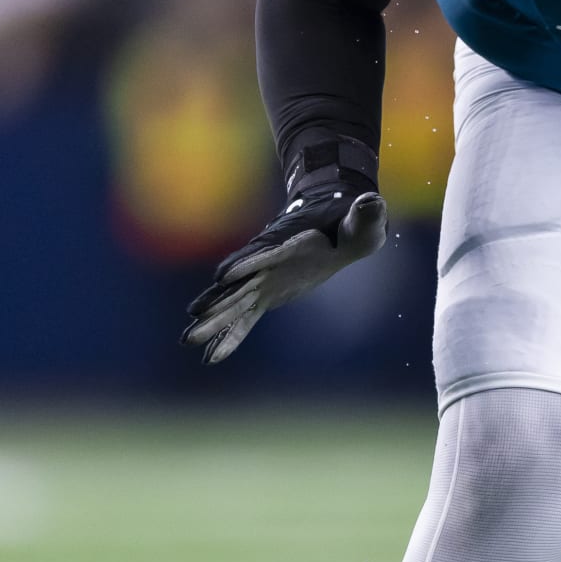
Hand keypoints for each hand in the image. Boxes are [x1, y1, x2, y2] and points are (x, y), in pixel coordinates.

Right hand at [184, 164, 386, 362]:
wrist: (335, 218)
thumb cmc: (351, 221)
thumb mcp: (363, 218)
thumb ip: (366, 213)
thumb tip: (372, 204)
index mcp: (289, 242)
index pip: (264, 253)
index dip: (246, 264)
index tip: (224, 277)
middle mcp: (269, 261)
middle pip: (238, 284)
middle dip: (217, 302)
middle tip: (193, 319)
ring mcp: (265, 279)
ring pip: (233, 303)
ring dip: (214, 323)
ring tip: (188, 341)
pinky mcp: (267, 292)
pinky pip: (245, 317)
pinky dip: (231, 336)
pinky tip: (213, 358)